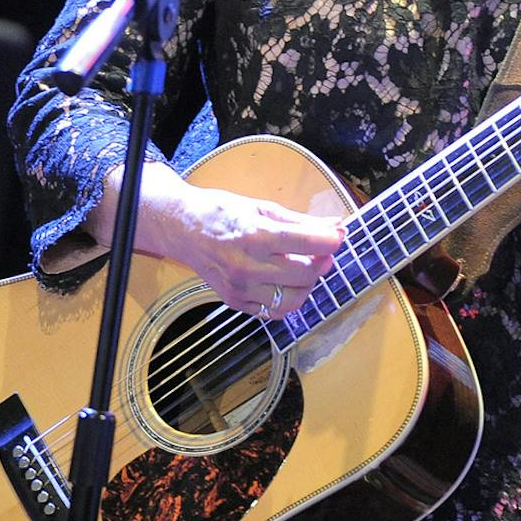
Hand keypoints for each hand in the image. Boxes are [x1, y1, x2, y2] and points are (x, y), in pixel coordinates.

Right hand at [149, 182, 344, 318]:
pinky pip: (273, 312)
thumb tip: (336, 227)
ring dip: (308, 285)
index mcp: (255, 236)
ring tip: (305, 268)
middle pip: (305, 274)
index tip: (339, 236)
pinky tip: (286, 282)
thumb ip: (302, 222)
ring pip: (293, 300)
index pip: (307, 243)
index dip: (331, 241)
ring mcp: (240, 288)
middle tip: (323, 251)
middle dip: (323, 262)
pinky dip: (288, 300)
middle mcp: (247, 266)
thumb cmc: (222, 212)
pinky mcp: (234, 301)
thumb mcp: (263, 208)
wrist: (181, 228)